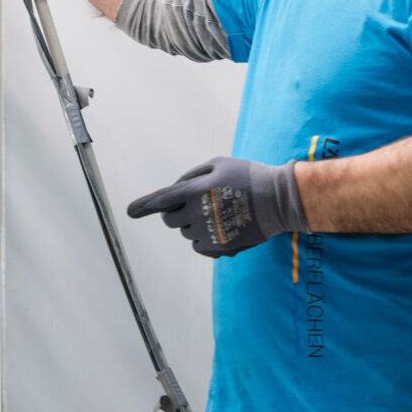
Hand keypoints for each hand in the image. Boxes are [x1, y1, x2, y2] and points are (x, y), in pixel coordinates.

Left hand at [127, 156, 308, 257]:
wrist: (280, 200)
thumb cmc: (248, 177)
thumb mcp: (219, 164)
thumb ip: (192, 176)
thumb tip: (174, 190)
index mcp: (196, 190)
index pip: (162, 200)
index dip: (144, 206)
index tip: (130, 212)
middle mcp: (198, 213)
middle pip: (170, 220)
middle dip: (176, 213)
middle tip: (196, 204)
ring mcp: (208, 232)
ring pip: (186, 233)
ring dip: (194, 224)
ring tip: (220, 213)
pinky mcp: (219, 247)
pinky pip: (199, 246)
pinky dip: (205, 238)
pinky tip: (223, 227)